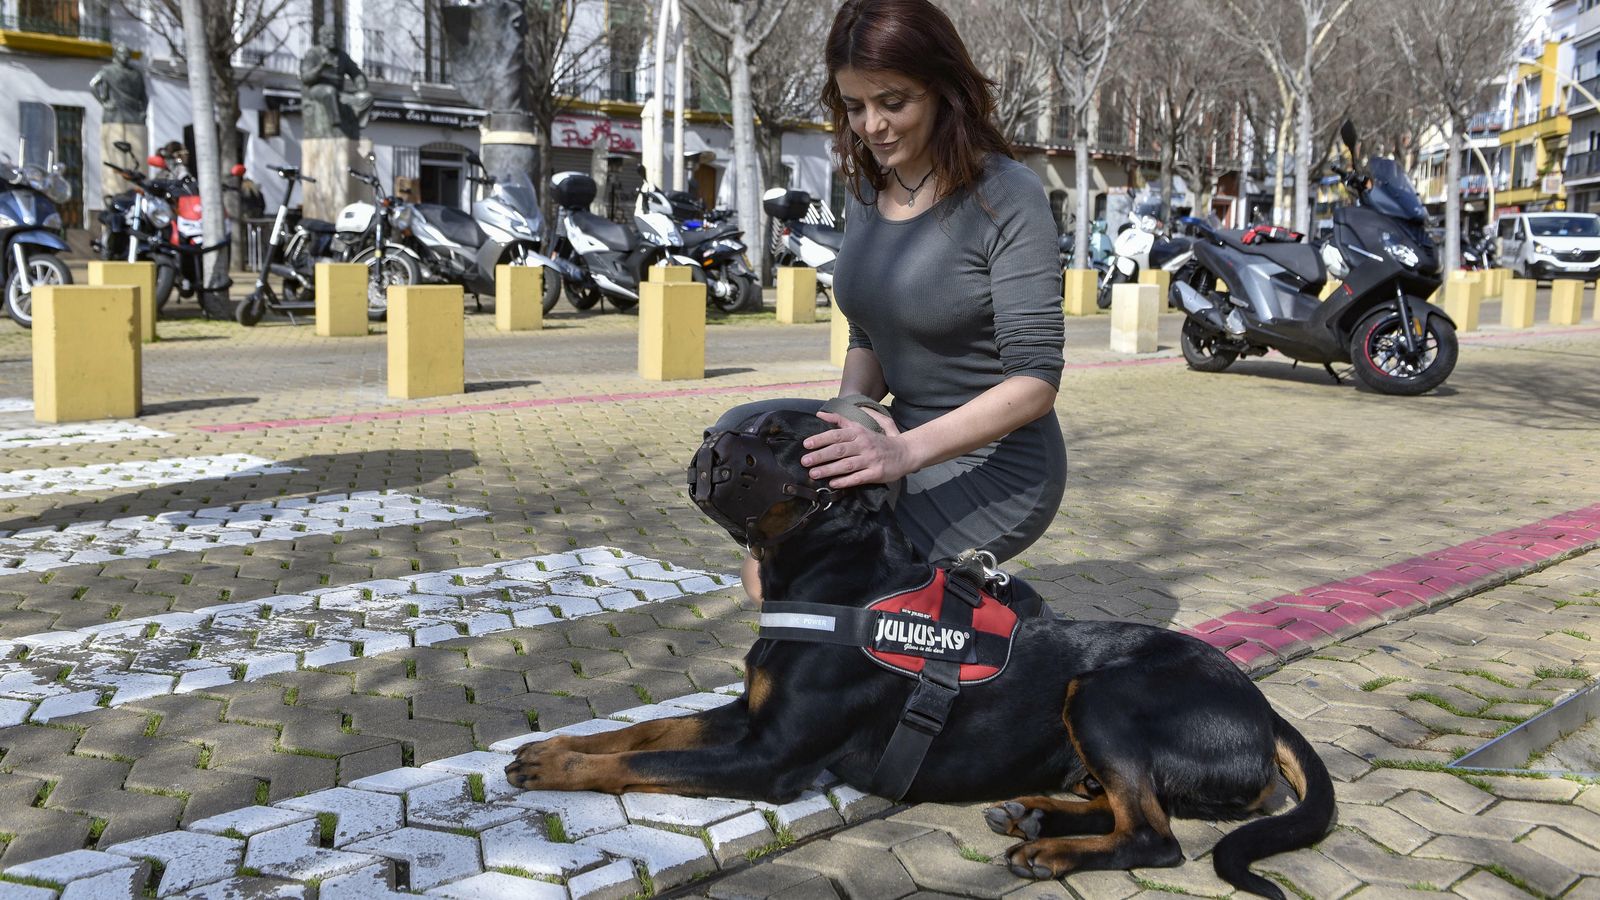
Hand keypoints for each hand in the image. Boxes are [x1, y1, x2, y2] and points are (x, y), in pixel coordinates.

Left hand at [800, 409, 916, 488]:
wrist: (906, 452)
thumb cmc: (880, 440)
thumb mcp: (862, 426)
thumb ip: (841, 420)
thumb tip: (821, 414)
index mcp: (859, 432)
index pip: (837, 434)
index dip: (821, 439)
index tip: (806, 444)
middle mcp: (864, 445)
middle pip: (839, 450)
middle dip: (820, 456)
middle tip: (805, 461)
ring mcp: (871, 459)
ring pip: (847, 465)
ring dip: (829, 470)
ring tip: (813, 474)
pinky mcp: (877, 473)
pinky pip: (858, 478)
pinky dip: (845, 481)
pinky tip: (833, 483)